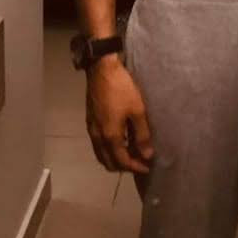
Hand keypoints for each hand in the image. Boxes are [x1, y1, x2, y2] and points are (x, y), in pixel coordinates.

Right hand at [85, 56, 153, 173]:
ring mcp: (91, 130)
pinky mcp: (90, 122)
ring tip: (131, 153)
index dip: (136, 167)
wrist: (101, 70)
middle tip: (139, 162)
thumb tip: (147, 155)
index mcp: (110, 136)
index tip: (148, 167)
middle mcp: (97, 137)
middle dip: (124, 166)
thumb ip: (142, 135)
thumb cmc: (122, 89)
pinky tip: (119, 140)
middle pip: (109, 162)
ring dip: (115, 158)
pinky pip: (98, 145)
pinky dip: (108, 149)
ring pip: (101, 154)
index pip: (122, 161)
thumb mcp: (137, 111)